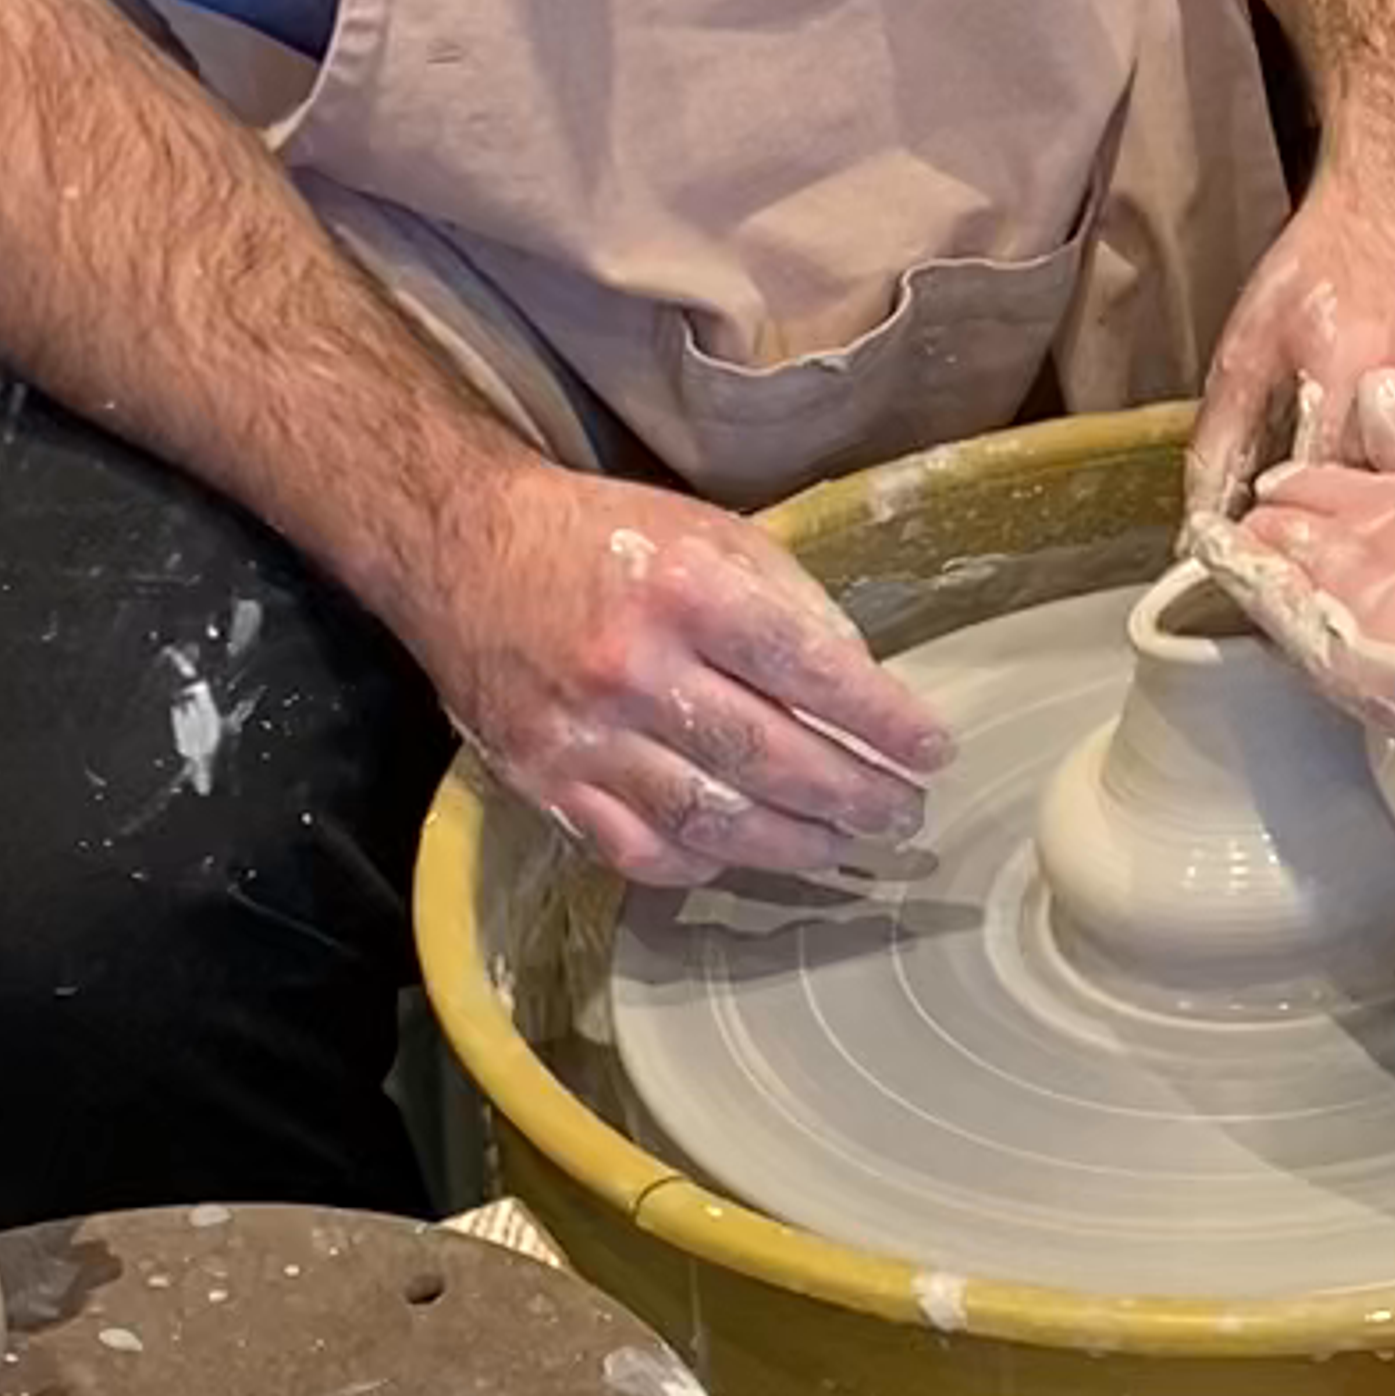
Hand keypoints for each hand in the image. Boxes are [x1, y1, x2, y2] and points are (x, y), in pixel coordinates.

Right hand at [395, 450, 950, 886]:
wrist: (461, 548)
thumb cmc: (602, 538)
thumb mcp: (712, 534)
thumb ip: (789, 606)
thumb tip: (861, 686)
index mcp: (685, 592)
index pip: (810, 671)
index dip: (883, 721)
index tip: (932, 750)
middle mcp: (632, 669)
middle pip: (770, 759)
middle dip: (855, 797)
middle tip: (903, 812)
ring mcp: (583, 736)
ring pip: (712, 820)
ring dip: (796, 845)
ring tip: (846, 845)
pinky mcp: (544, 780)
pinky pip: (641, 849)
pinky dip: (706, 862)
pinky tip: (751, 854)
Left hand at [1185, 118, 1394, 527]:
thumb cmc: (1339, 250)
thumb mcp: (1254, 338)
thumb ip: (1221, 440)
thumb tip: (1201, 526)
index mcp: (1356, 375)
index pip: (1319, 504)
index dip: (1295, 532)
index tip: (1282, 536)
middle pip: (1392, 514)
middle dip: (1356, 528)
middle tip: (1331, 519)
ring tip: (1381, 479)